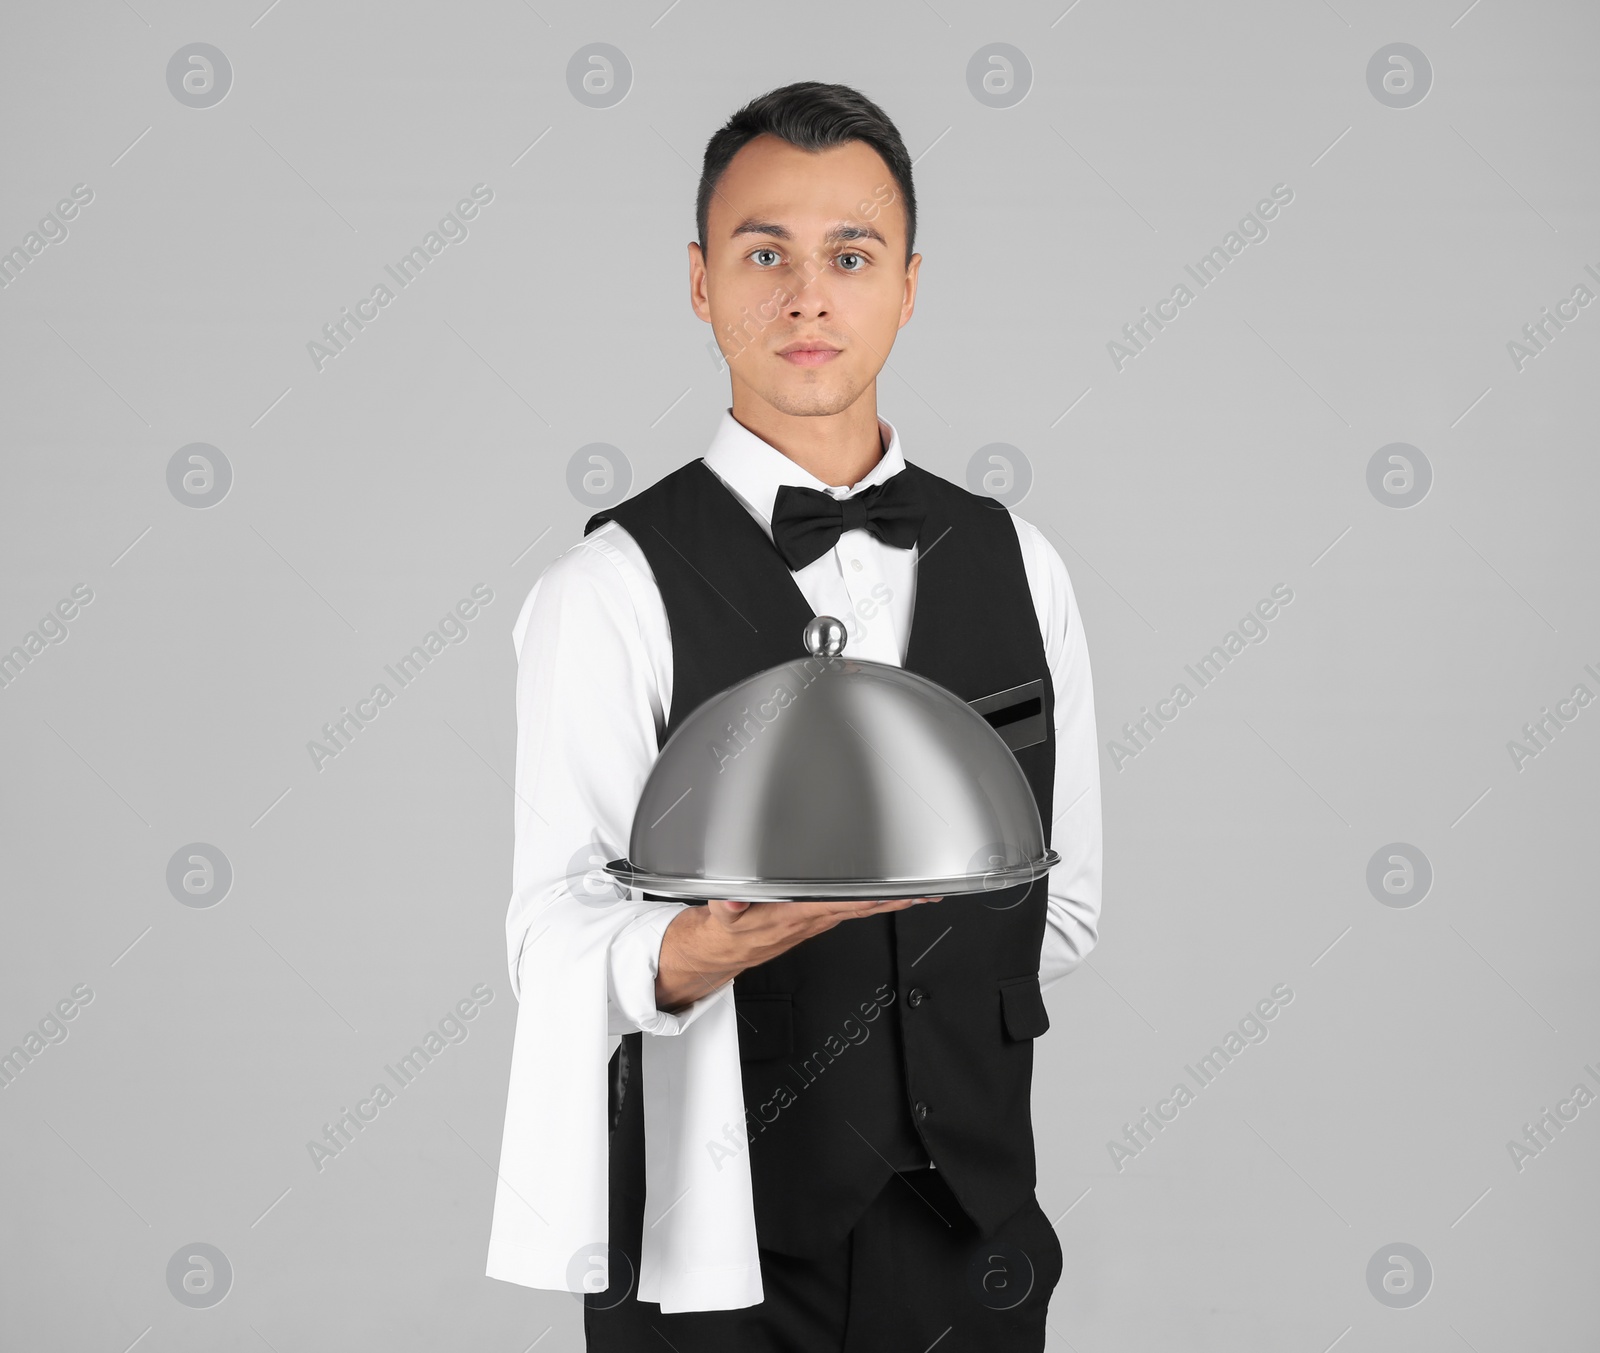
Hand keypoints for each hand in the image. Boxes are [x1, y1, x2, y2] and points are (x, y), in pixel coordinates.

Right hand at [706, 895, 943, 969]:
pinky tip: (884, 898)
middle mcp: (811, 921)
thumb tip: (734, 900)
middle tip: (929, 892)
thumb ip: (728, 907)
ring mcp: (814, 923)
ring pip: (861, 911)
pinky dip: (871, 904)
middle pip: (864, 909)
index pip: (843, 904)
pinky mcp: (812, 921)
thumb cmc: (727, 933)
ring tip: (919, 894)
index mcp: (796, 916)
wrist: (721, 953)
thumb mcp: (722, 918)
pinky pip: (850, 911)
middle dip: (897, 902)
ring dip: (890, 903)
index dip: (874, 899)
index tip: (901, 893)